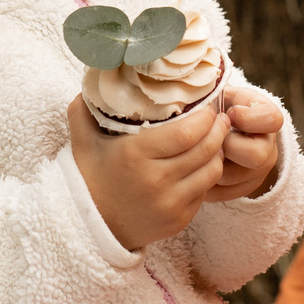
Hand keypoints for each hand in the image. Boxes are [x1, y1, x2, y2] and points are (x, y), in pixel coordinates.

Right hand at [70, 97, 225, 249]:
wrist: (89, 225)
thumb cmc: (89, 177)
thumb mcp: (82, 139)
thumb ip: (85, 107)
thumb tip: (92, 78)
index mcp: (136, 154)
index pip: (187, 132)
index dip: (205, 117)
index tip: (208, 107)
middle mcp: (157, 180)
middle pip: (205, 149)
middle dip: (218, 130)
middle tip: (220, 118)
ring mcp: (170, 204)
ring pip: (212, 172)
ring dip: (217, 153)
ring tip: (215, 139)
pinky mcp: (179, 220)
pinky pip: (204, 192)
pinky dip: (206, 176)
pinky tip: (201, 164)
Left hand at [203, 87, 283, 202]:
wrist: (213, 127)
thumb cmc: (214, 105)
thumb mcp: (219, 92)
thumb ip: (214, 89)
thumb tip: (199, 87)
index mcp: (266, 117)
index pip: (272, 120)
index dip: (248, 118)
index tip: (230, 113)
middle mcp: (268, 145)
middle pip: (257, 156)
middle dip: (228, 147)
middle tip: (211, 138)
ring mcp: (258, 170)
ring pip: (235, 177)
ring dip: (211, 165)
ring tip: (196, 152)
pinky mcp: (244, 188)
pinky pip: (224, 193)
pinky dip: (205, 182)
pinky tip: (195, 167)